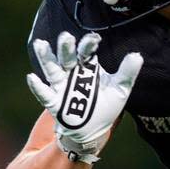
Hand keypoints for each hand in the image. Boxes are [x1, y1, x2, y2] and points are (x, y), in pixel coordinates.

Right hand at [27, 32, 142, 163]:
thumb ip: (127, 73)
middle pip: (68, 57)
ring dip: (46, 58)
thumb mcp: (119, 90)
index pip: (87, 52)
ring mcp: (61, 87)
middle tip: (66, 37)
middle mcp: (72, 73)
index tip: (94, 39)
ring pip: (52, 69)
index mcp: (88, 67)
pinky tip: (32, 78)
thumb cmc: (105, 107)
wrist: (94, 130)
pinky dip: (38, 87)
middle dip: (66, 48)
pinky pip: (44, 94)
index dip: (88, 44)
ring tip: (40, 44)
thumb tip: (137, 56)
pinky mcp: (54, 103)